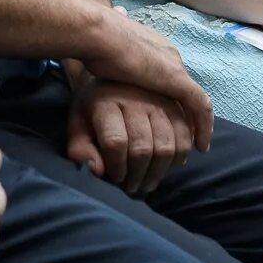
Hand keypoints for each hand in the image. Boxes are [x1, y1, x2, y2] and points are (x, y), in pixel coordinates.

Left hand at [66, 77, 190, 196]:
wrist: (112, 74)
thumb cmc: (93, 108)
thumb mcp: (77, 124)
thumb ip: (80, 148)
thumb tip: (98, 170)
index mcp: (105, 100)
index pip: (115, 142)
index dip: (116, 168)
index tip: (114, 177)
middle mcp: (133, 97)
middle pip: (143, 148)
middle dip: (137, 176)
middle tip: (132, 187)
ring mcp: (157, 99)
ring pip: (166, 146)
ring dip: (158, 172)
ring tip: (148, 182)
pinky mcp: (175, 103)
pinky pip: (185, 136)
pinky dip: (179, 157)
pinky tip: (167, 166)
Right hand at [74, 6, 213, 151]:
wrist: (98, 35)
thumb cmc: (95, 42)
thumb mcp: (109, 52)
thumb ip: (115, 55)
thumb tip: (110, 42)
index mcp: (154, 47)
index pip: (171, 77)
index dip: (171, 99)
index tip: (168, 118)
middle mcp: (170, 55)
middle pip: (185, 89)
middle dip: (186, 113)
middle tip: (185, 137)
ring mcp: (174, 67)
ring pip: (196, 99)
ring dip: (197, 123)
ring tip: (194, 145)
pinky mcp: (177, 79)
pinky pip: (199, 106)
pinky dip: (202, 126)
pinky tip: (200, 146)